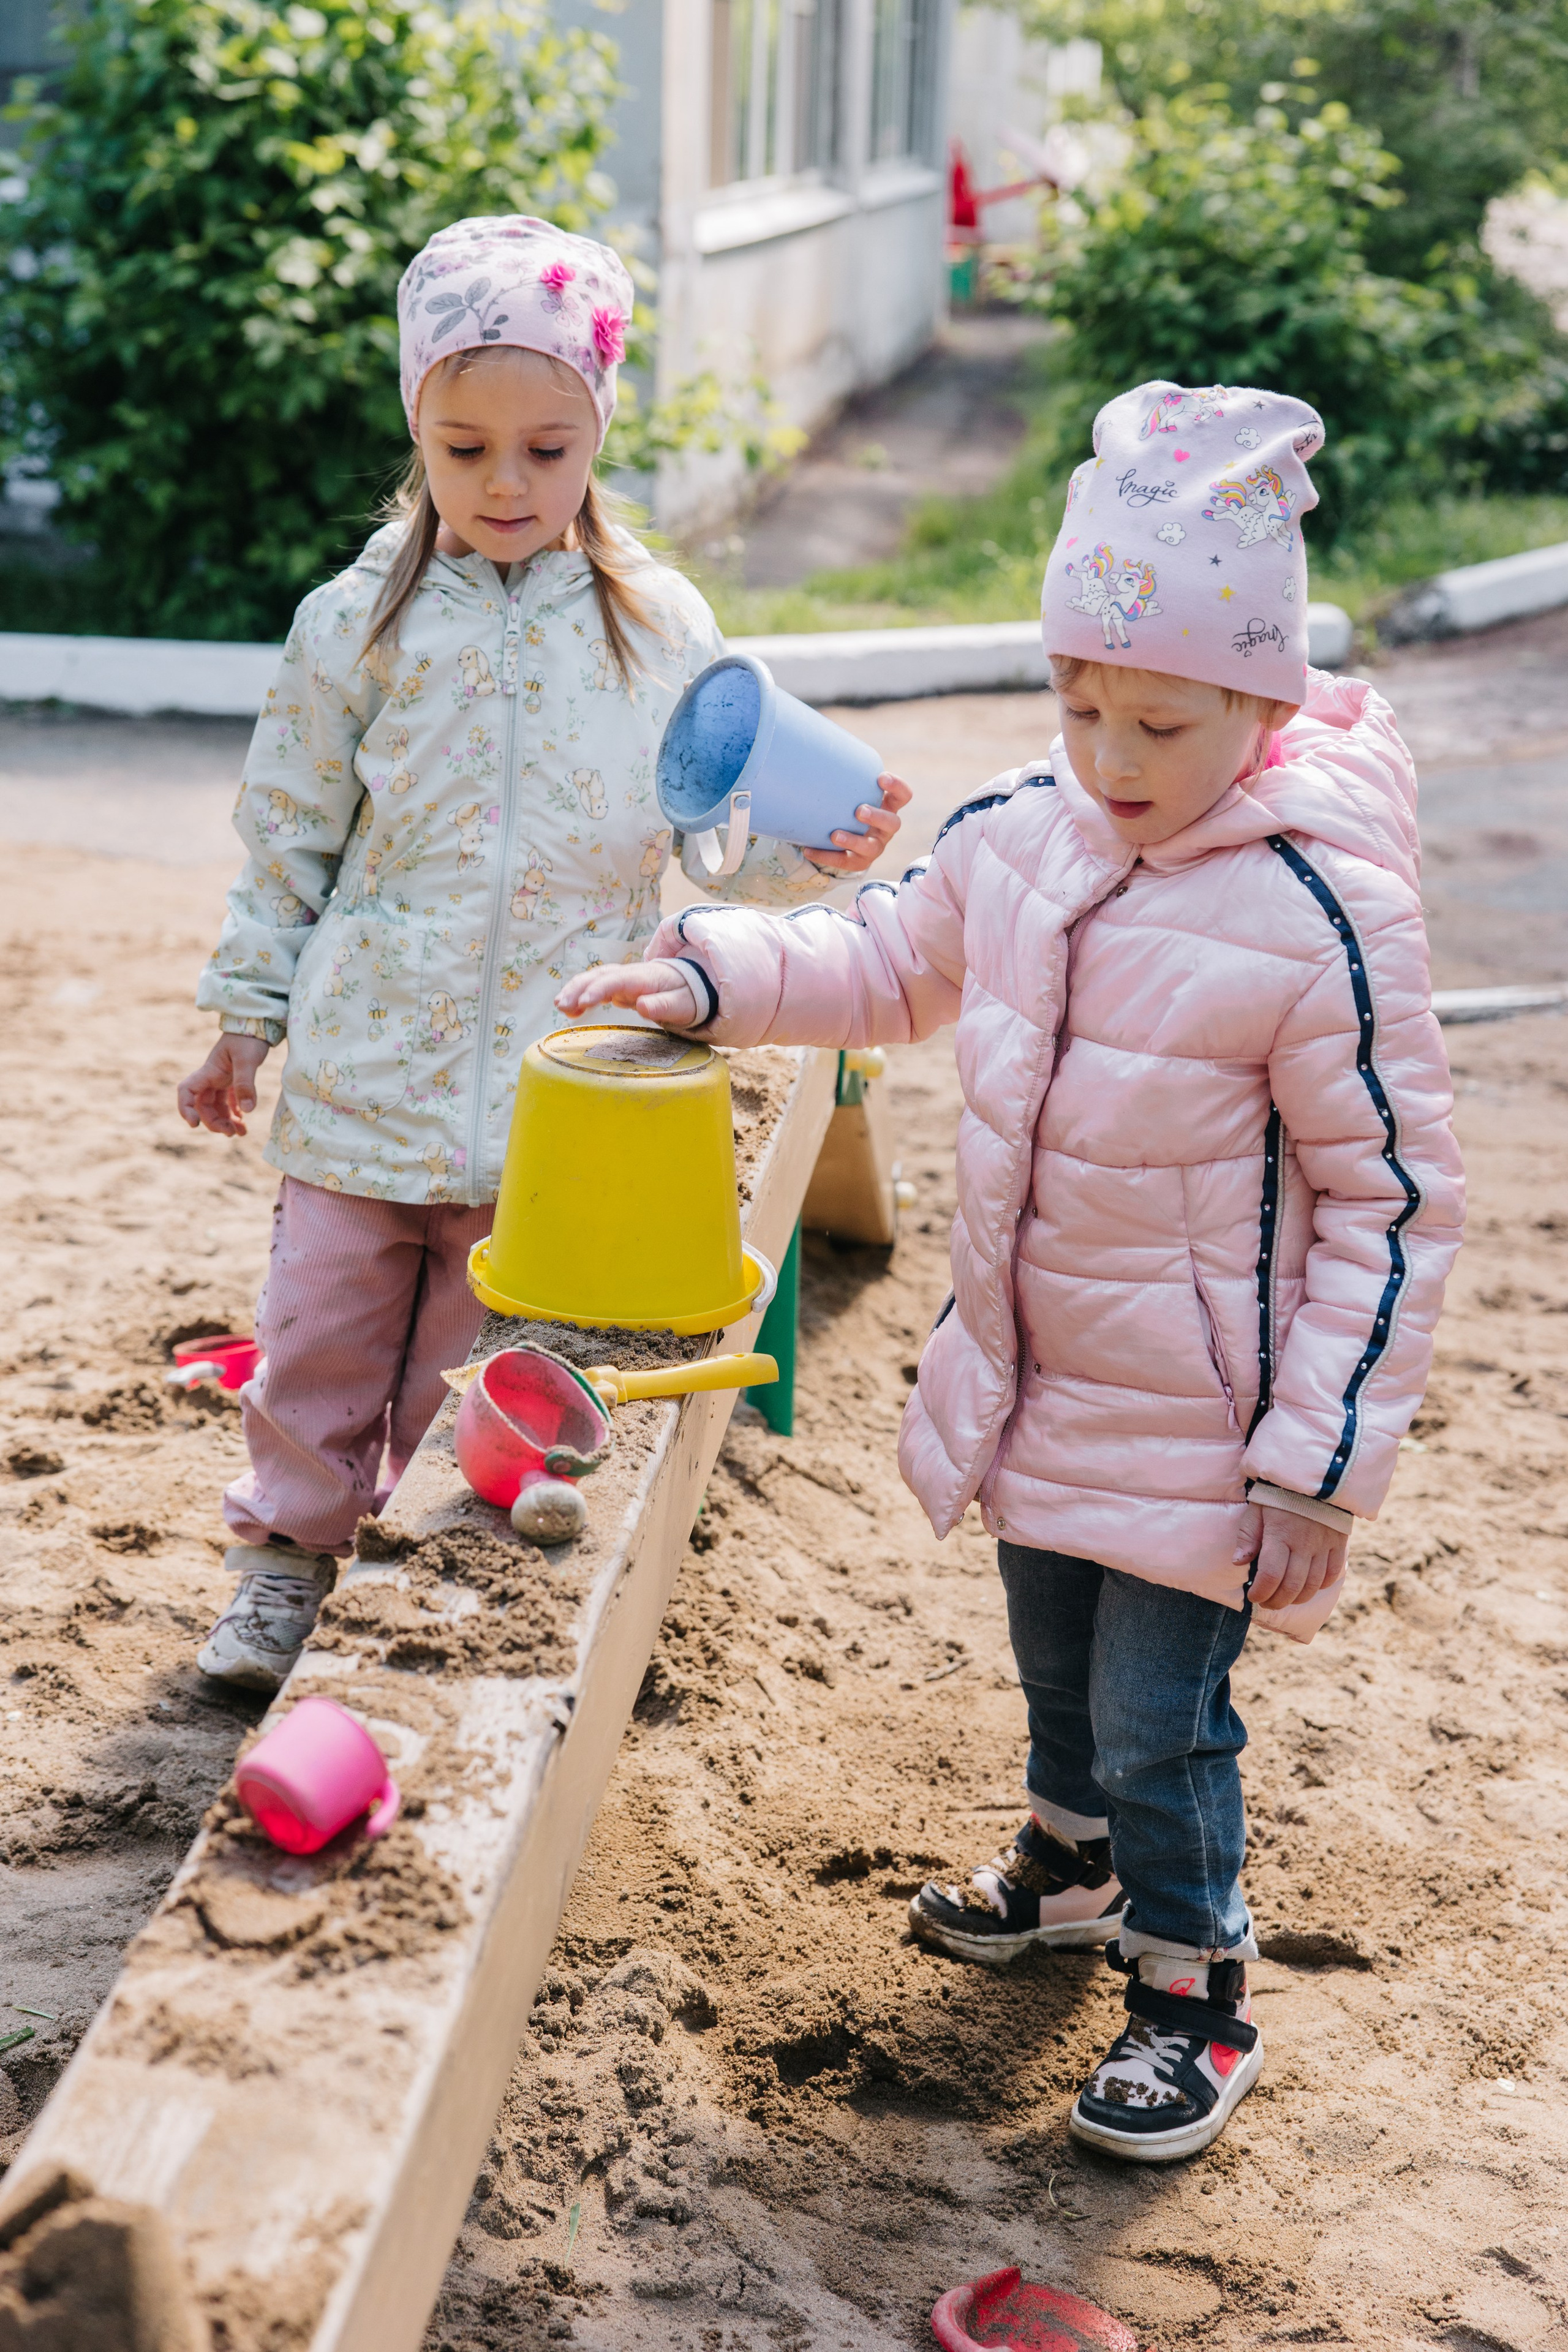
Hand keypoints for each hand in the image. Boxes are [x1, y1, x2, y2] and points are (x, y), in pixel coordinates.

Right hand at [178, 1034, 270, 1136]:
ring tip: (241, 1133)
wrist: (258, 1024)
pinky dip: (236, 1114)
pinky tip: (244, 1123)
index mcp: (209, 1072)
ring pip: (217, 1106)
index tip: (195, 1124)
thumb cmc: (249, 1037)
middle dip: (214, 1122)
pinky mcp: (234, 1080)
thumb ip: (245, 1084)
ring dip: (226, 1121)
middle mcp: (212, 1078)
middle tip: (231, 1133)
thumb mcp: (247, 1060)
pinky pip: (230, 1102)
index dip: (186, 1109)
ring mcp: (222, 1080)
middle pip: (204, 1105)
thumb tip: (247, 1111)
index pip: (187, 1092)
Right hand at [554, 959, 701, 1027]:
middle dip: (579, 988)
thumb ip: (664, 1005)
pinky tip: (570, 1010)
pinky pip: (597, 987)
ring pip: (595, 979)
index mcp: (646, 977)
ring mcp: (624, 979)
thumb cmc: (688, 996)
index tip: (584, 1003)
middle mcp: (631, 974)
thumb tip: (642, 1006)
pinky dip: (582, 996)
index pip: (618, 979)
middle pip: (600, 976)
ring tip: (560, 1006)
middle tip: (562, 1005)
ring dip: (575, 990)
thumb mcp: (683, 1005)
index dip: (599, 989)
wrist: (692, 985)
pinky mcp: (620, 987)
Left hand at [804, 772, 911, 875]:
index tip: (880, 778)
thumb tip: (817, 740)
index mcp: (888, 806)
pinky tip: (807, 849)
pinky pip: (845, 862)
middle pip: (893, 824)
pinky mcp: (857, 862)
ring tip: (835, 834)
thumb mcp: (851, 789)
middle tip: (859, 810)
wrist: (843, 837)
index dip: (897, 787)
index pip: (903, 796)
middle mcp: (885, 829)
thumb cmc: (848, 804)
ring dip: (854, 840)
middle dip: (877, 817)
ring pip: (872, 848)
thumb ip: (844, 771)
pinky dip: (826, 856)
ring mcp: (874, 847)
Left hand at [1235, 1500, 1347, 1611]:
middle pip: (1292, 1586)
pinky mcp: (1339, 1544)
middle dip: (1277, 1601)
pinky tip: (1308, 1587)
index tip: (1252, 1596)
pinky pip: (1333, 1574)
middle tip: (1267, 1603)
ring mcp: (1324, 1545)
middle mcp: (1304, 1543)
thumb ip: (1248, 1535)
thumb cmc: (1279, 1494)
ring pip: (1313, 1585)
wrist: (1315, 1476)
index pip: (1270, 1575)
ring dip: (1297, 1598)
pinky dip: (1320, 1586)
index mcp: (1280, 1534)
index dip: (1260, 1592)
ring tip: (1285, 1598)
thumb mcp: (1257, 1509)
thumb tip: (1238, 1562)